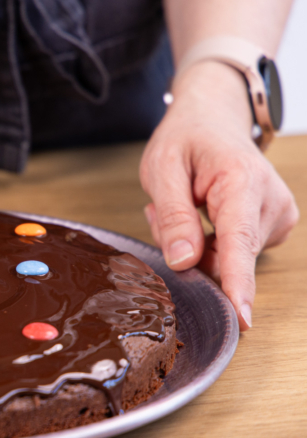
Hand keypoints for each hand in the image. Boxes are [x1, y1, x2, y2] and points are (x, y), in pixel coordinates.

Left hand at [140, 61, 297, 330]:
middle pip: (222, 257)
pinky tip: (198, 212)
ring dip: (192, 242)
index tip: (241, 318)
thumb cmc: (186, 138)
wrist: (212, 119)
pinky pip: (229, 255)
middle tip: (164, 205)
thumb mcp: (163, 168)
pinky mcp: (271, 229)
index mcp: (243, 182)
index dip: (236, 283)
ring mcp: (276, 218)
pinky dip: (205, 242)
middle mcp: (270, 203)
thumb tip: (184, 262)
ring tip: (183, 201)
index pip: (239, 243)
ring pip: (223, 259)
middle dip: (184, 244)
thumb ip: (173, 216)